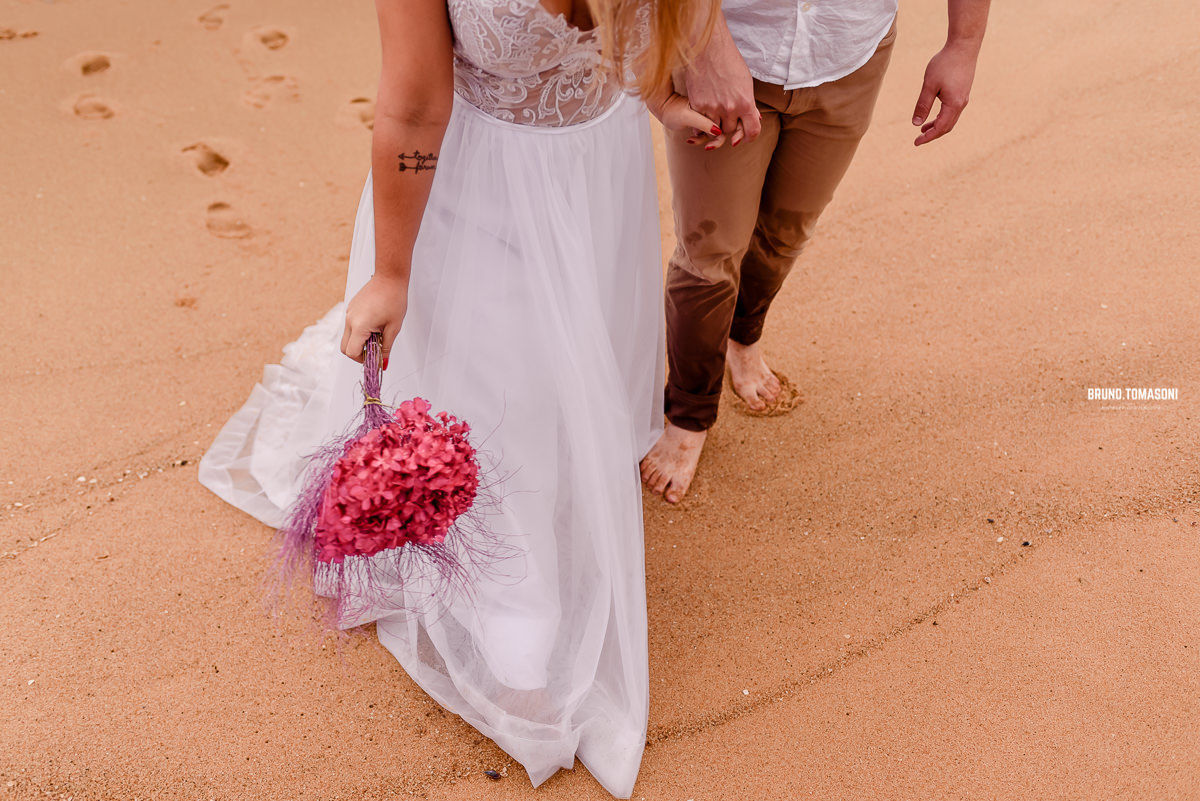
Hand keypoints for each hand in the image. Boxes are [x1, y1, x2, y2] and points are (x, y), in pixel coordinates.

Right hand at [340, 273, 408, 368]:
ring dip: (360, 342)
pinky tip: (375, 325)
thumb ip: (386, 348)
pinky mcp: (351, 308)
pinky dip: (359, 331)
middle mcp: (350, 320)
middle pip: (345, 347)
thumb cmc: (394, 299)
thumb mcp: (393, 328)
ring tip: (378, 334)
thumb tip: (384, 364)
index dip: (363, 360)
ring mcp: (349, 313)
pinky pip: (351, 325)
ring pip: (348, 337)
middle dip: (358, 353)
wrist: (390, 278)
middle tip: (375, 351)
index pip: (352, 352)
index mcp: (359, 326)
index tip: (375, 359)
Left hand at [651, 91, 721, 147]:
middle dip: (717, 140)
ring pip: (717, 133)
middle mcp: (716, 109)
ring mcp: (710, 116)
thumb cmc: (674, 110)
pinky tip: (689, 140)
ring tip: (691, 140)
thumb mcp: (688, 117)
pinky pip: (707, 134)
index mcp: (716, 105)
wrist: (664, 106)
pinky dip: (699, 139)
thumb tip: (718, 132)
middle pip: (727, 128)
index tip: (721, 143)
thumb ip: (704, 123)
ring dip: (705, 140)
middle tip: (707, 146)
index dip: (728, 133)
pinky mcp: (703, 121)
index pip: (730, 121)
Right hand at [680, 15, 760, 147]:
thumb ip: (749, 103)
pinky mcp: (697, 105)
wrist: (708, 48)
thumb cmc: (729, 61)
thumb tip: (755, 118)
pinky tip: (703, 111)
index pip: (752, 132)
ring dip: (715, 124)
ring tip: (714, 111)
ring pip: (715, 130)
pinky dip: (702, 121)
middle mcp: (729, 108)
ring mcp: (712, 108)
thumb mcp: (746, 82)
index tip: (744, 137)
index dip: (749, 137)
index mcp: (745, 102)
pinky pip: (700, 123)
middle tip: (726, 115)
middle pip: (730, 131)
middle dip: (730, 125)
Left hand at [912, 40, 980, 145]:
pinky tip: (933, 115)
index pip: (940, 128)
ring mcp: (963, 98)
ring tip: (923, 128)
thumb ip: (923, 105)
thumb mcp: (929, 85)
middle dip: (932, 134)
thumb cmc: (945, 63)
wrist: (964, 46)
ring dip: (937, 125)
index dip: (928, 137)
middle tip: (918, 139)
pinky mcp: (963, 92)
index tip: (916, 143)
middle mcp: (961, 104)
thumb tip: (915, 124)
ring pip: (950, 119)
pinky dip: (942, 117)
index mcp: (953, 104)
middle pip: (947, 127)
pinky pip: (953, 111)